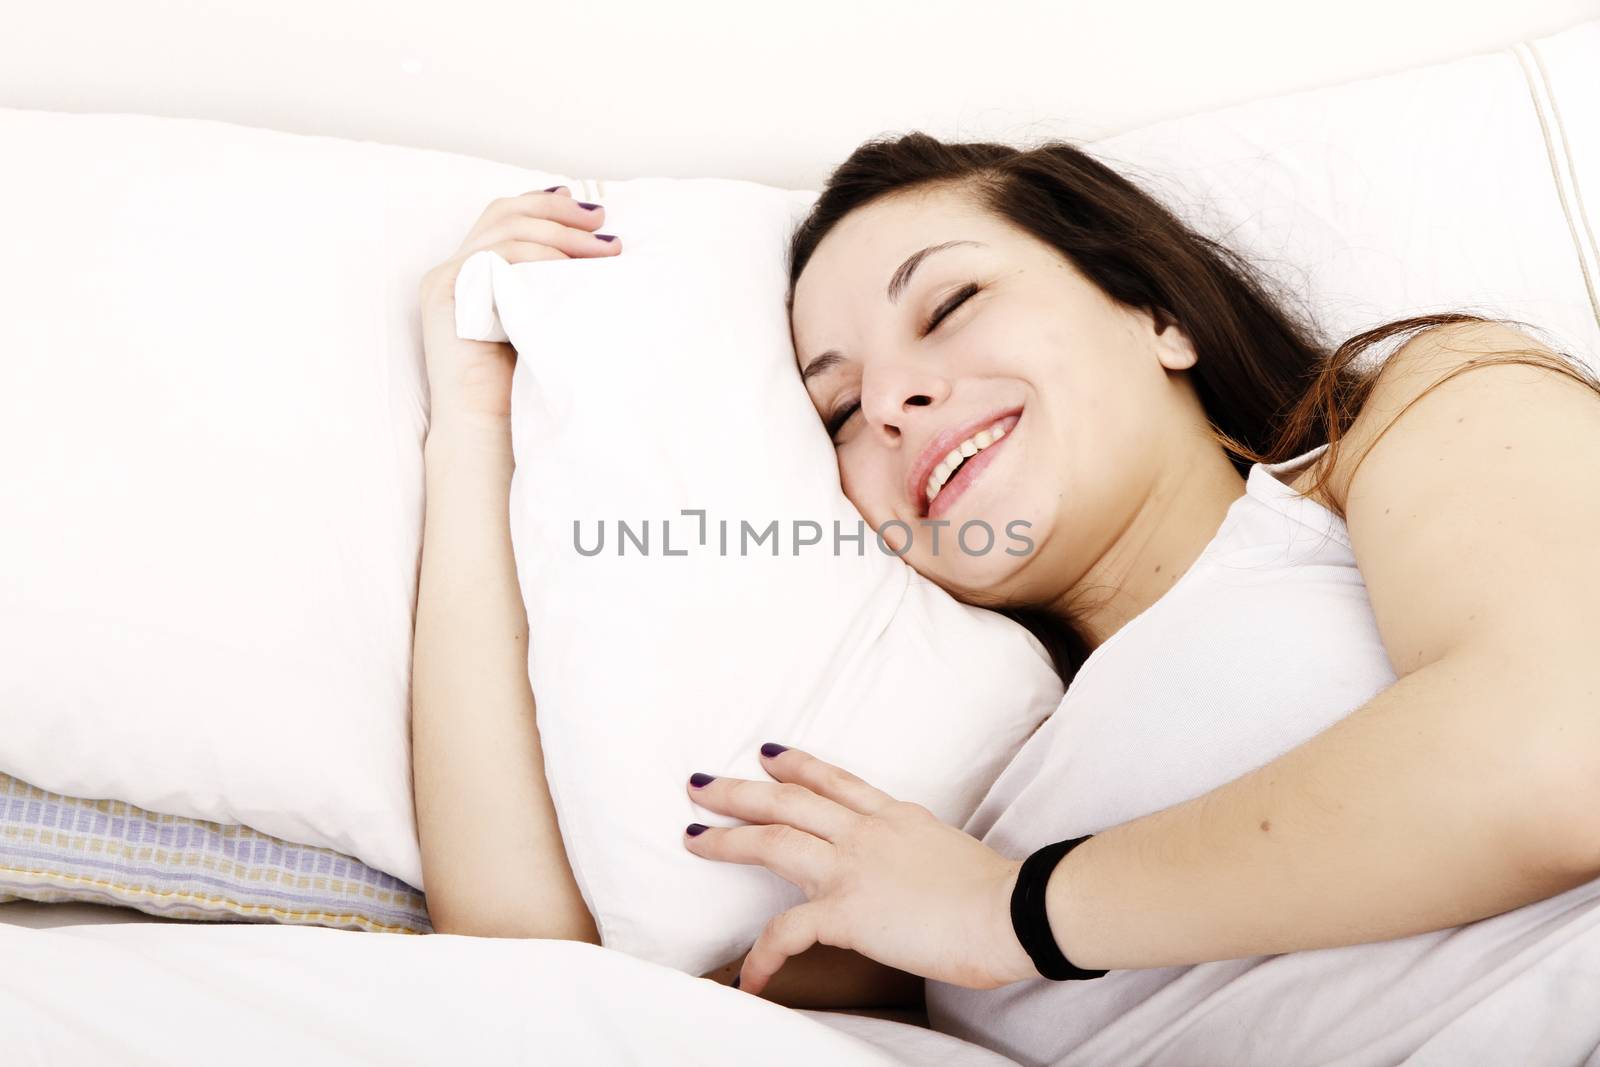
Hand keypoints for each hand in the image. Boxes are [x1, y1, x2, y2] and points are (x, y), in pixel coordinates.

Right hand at [417, 185, 621, 424]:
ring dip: (560, 235)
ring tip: (603, 251)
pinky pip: (495, 258)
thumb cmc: (521, 383)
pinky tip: (569, 269)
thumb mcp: (543, 319)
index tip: (592, 212)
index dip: (547, 204)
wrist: (487, 428)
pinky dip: (537, 257)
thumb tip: (602, 249)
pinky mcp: (445, 294)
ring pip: (506, 231)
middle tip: (604, 226)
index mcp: (474, 271)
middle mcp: (454, 269)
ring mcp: (446, 280)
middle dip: (559, 213)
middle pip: (505, 213)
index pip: (506, 216)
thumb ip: (552, 284)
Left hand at [682, 744, 1041, 996]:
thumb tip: (920, 876)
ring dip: (726, 838)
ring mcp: (852, 867)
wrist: (1012, 911)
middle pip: (788, 799)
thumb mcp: (953, 856)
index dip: (798, 765)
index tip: (768, 754)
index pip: (836, 782)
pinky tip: (749, 978)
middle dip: (739, 790)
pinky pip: (787, 932)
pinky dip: (763, 956)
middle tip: (700, 783)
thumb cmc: (999, 895)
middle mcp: (867, 832)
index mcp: (895, 817)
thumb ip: (924, 856)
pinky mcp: (846, 911)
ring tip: (692, 837)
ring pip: (773, 840)